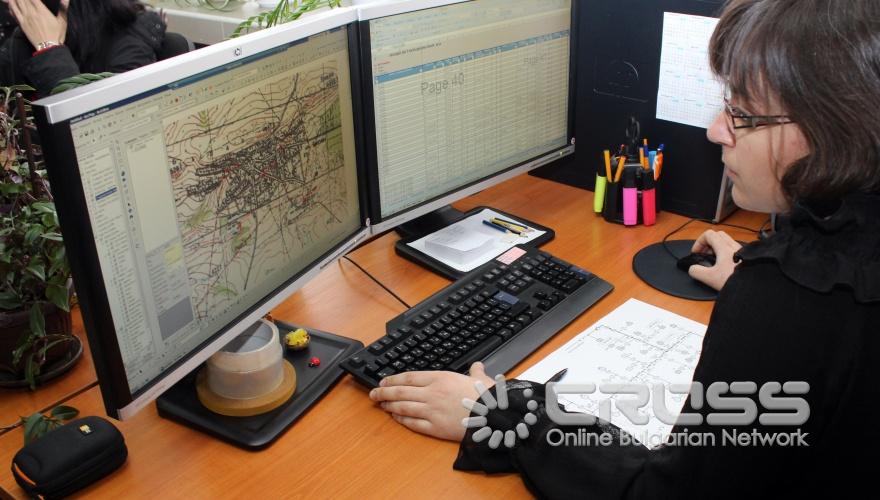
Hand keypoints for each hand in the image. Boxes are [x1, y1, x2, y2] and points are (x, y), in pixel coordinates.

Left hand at [7, 0, 67, 48]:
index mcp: (42, 11)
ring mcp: (25, 18)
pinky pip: (14, 11)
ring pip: (17, 3)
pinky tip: (11, 2)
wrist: (48, 47)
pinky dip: (12, 5)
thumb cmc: (57, 35)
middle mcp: (32, 12)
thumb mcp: (62, 21)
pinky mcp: (21, 23)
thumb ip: (63, 8)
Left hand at [369, 362, 494, 440]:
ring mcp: (432, 411)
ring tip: (380, 404)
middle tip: (373, 393)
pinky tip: (395, 417)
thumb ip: (476, 371)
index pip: (409, 377)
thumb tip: (478, 367)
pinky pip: (413, 423)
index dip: (393, 379)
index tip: (383, 380)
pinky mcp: (435, 427)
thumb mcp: (481, 379)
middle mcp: (432, 393)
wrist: (494, 417)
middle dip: (384, 392)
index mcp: (441, 378)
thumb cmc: (487, 397)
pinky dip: (402, 419)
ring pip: (403, 406)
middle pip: (401, 391)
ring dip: (389, 405)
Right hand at [688, 229, 741, 289]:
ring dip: (716, 248)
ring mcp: (741, 251)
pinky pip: (733, 249)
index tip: (696, 252)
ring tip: (713, 261)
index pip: (708, 234)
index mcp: (724, 248)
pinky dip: (725, 253)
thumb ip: (696, 272)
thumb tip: (693, 269)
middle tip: (704, 254)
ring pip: (726, 242)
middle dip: (708, 243)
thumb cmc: (735, 281)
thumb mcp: (709, 278)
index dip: (699, 242)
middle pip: (718, 235)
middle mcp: (734, 246)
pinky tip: (723, 266)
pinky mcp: (746, 257)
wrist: (754, 287)